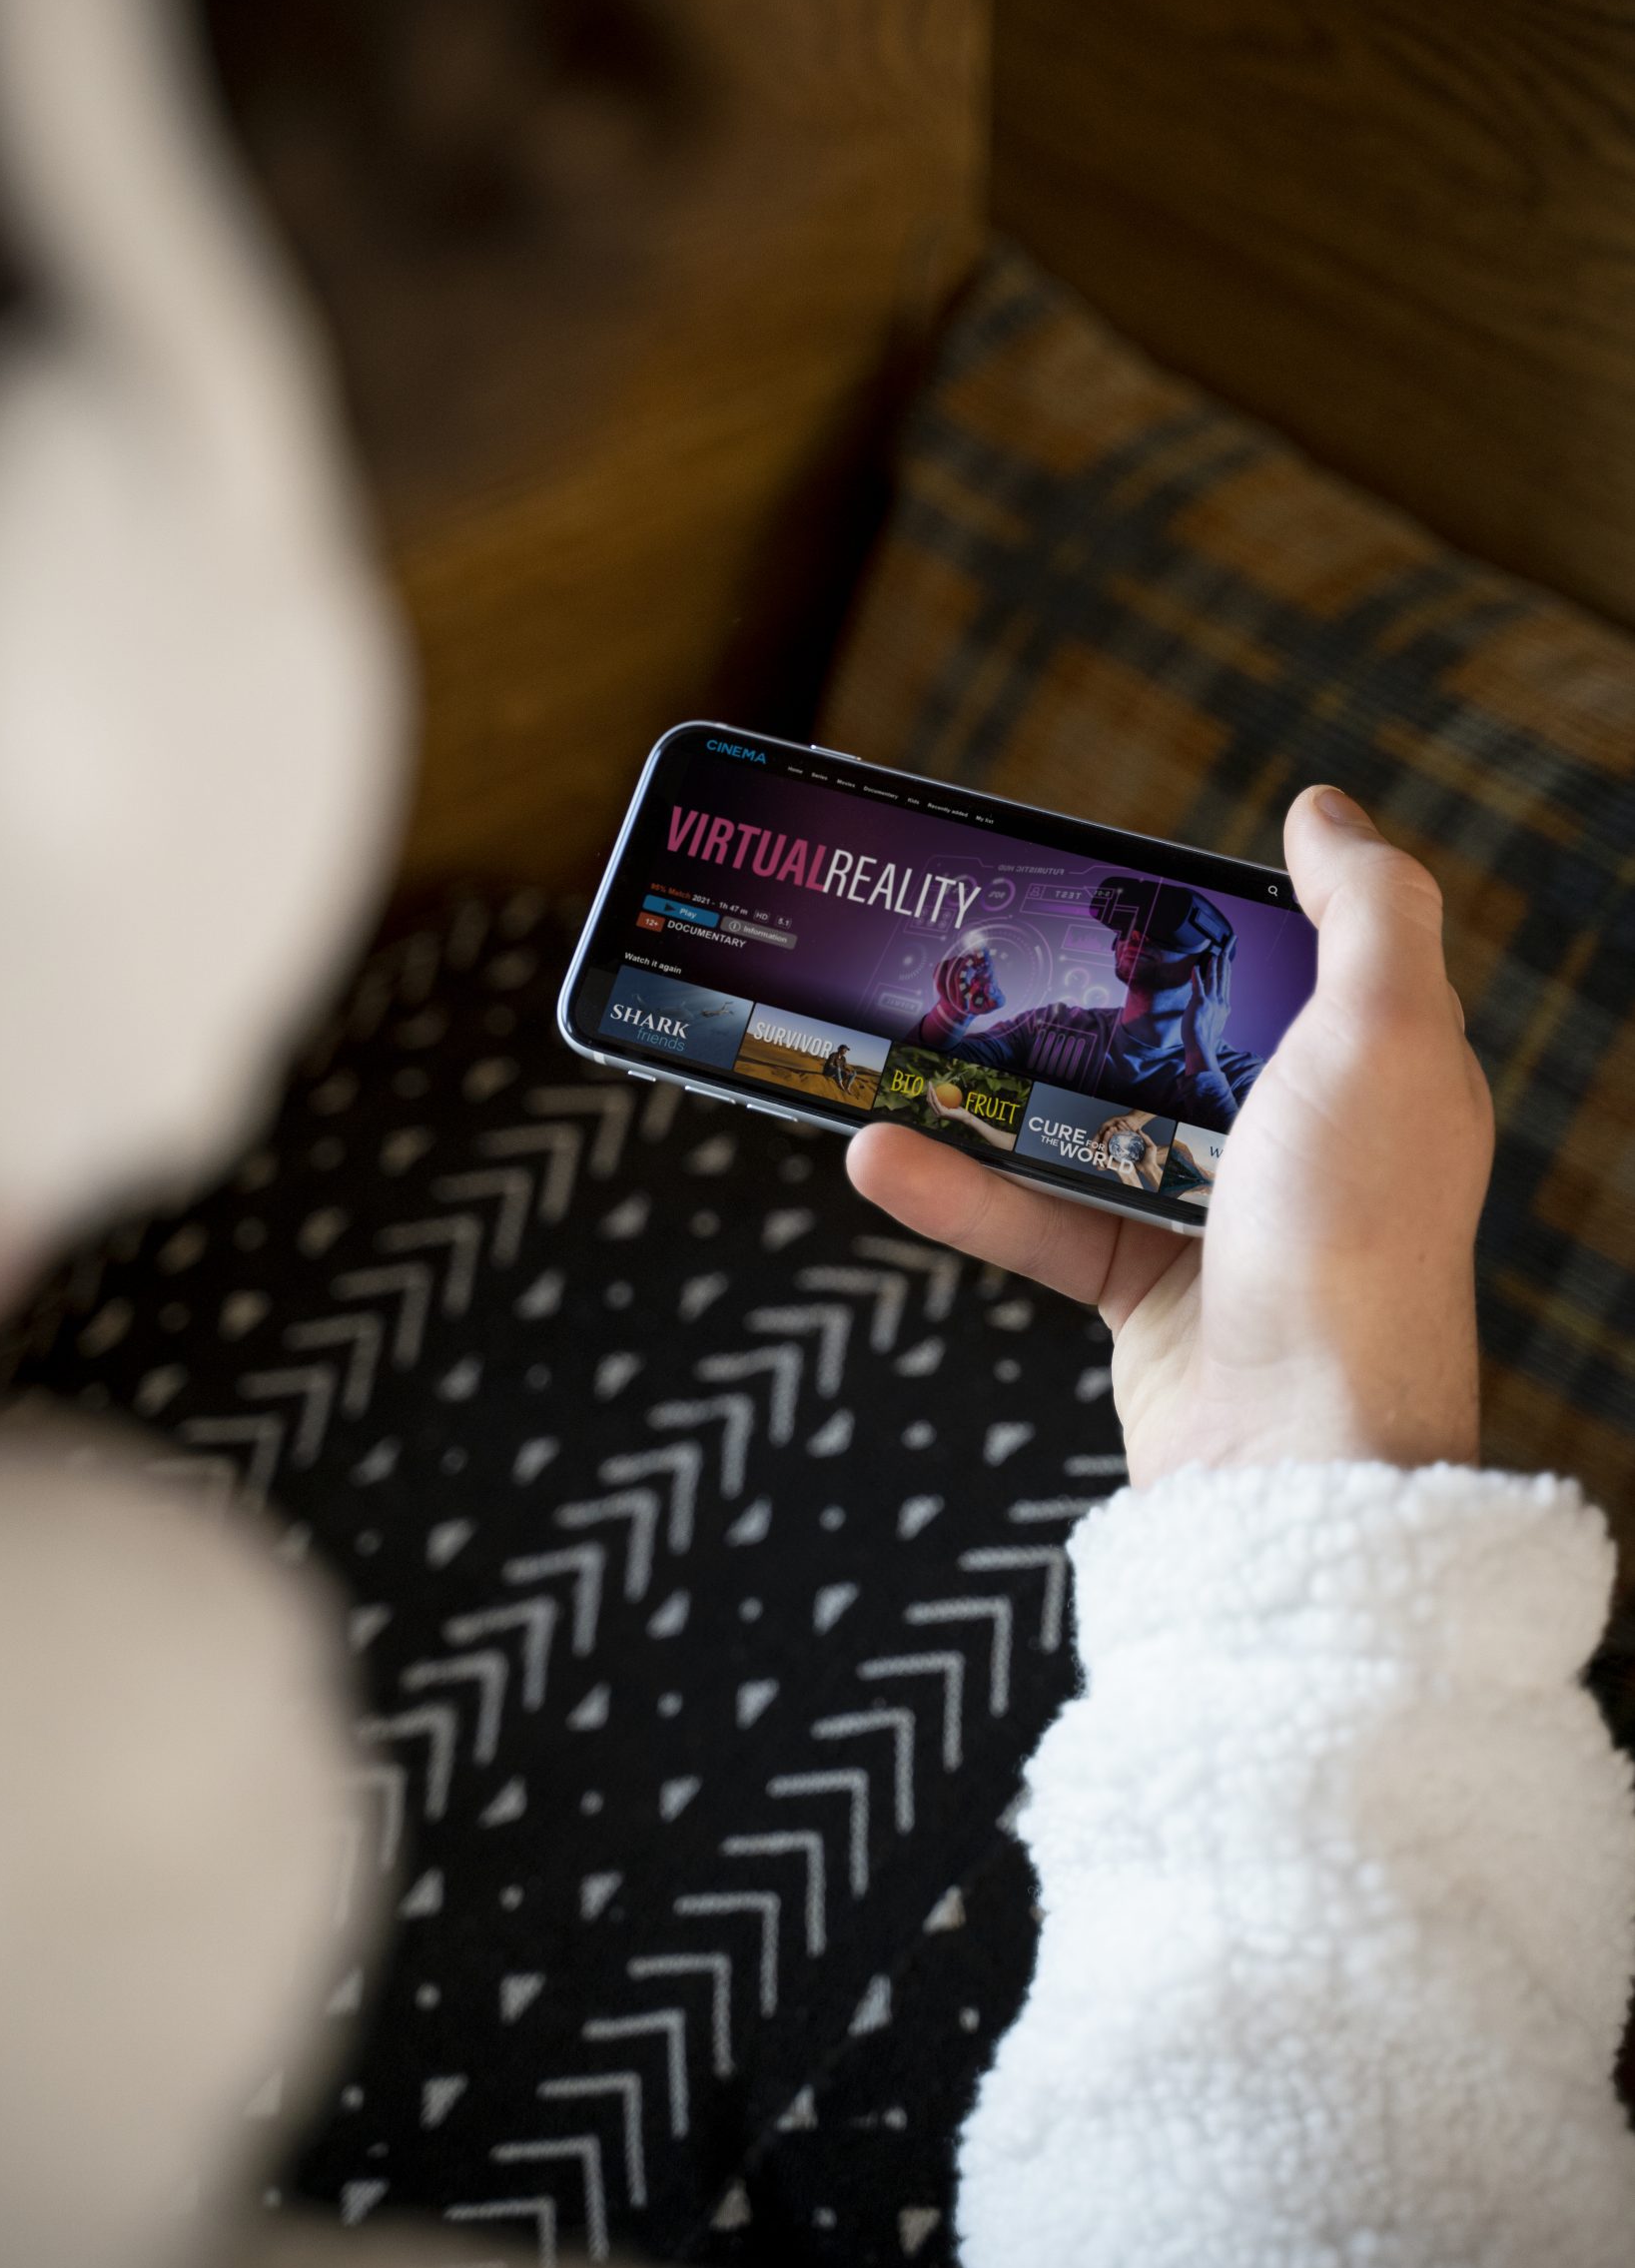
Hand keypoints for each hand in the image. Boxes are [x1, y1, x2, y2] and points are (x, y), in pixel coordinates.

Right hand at [847, 788, 1491, 1482]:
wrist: (1301, 1458)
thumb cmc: (1355, 1240)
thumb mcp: (1387, 1034)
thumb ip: (1367, 908)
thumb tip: (1322, 810)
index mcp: (1374, 1073)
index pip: (1289, 965)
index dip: (1204, 917)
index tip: (1104, 878)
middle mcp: (1300, 1143)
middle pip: (1170, 1037)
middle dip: (1069, 994)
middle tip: (977, 942)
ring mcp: (1216, 1221)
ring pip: (1084, 1126)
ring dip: (985, 1091)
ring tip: (894, 1041)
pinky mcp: (1140, 1292)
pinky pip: (1037, 1219)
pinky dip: (959, 1189)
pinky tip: (880, 1154)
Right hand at [926, 1080, 1012, 1148]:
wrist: (965, 1117)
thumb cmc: (960, 1109)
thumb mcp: (953, 1102)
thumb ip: (949, 1097)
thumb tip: (946, 1088)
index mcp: (937, 1111)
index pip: (931, 1101)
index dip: (929, 1093)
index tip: (931, 1085)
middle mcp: (936, 1113)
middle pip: (929, 1100)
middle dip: (927, 1091)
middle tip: (929, 1083)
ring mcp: (938, 1114)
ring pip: (931, 1101)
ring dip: (929, 1092)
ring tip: (930, 1085)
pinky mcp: (941, 1113)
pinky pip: (937, 1102)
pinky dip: (934, 1095)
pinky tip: (935, 1089)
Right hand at [934, 943, 1002, 1020]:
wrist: (965, 1006)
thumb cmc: (983, 1002)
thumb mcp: (994, 1003)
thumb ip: (996, 998)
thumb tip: (988, 987)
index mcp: (986, 966)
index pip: (983, 952)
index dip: (979, 951)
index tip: (977, 950)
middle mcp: (971, 960)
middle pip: (962, 968)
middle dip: (961, 990)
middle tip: (963, 1007)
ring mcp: (956, 962)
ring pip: (949, 973)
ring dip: (951, 993)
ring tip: (958, 1004)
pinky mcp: (944, 967)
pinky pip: (938, 975)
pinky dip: (942, 990)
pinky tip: (949, 997)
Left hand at [1180, 944, 1230, 1075]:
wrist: (1201, 1046)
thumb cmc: (1205, 1038)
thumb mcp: (1215, 1023)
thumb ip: (1214, 1012)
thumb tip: (1210, 1008)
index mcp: (1224, 1007)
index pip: (1226, 985)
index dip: (1226, 972)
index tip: (1227, 962)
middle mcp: (1220, 1002)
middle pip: (1223, 979)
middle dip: (1223, 965)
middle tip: (1224, 953)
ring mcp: (1211, 1002)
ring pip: (1213, 979)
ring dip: (1213, 966)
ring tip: (1213, 956)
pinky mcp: (1200, 1003)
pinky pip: (1198, 985)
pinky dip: (1197, 976)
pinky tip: (1195, 968)